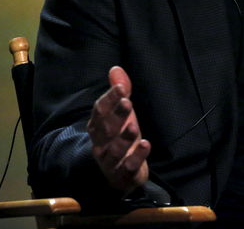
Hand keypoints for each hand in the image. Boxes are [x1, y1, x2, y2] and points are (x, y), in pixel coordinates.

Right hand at [87, 66, 149, 192]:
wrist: (116, 174)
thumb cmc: (119, 137)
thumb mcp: (121, 114)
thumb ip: (119, 92)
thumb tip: (116, 69)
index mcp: (98, 126)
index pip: (100, 111)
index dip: (109, 99)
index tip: (121, 87)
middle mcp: (101, 143)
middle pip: (106, 129)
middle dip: (116, 115)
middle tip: (127, 102)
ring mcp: (110, 161)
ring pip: (114, 150)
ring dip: (124, 138)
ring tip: (134, 127)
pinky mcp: (123, 174)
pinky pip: (128, 167)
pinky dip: (136, 157)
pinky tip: (146, 145)